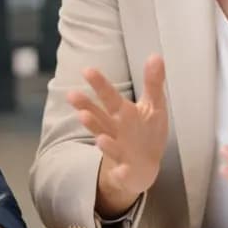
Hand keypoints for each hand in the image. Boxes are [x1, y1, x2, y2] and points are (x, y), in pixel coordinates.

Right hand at [68, 55, 168, 216]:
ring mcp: (119, 151)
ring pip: (107, 143)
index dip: (99, 85)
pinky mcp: (126, 171)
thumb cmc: (145, 132)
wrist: (141, 167)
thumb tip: (156, 55)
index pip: (109, 97)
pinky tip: (119, 170)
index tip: (86, 70)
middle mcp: (115, 131)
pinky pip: (122, 172)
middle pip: (102, 117)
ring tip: (95, 133)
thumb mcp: (154, 106)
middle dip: (88, 107)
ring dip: (102, 139)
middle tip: (71, 95)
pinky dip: (120, 172)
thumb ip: (153, 83)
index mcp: (122, 114)